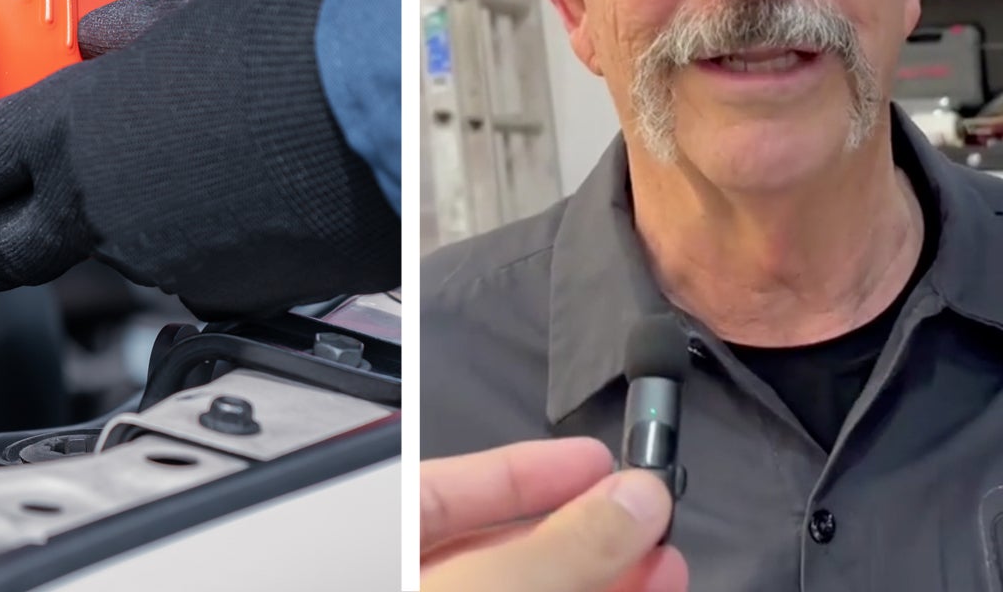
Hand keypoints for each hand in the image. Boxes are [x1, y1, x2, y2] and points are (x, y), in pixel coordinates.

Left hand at [0, 0, 397, 319]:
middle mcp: (98, 207)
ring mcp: (158, 261)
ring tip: (160, 182)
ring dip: (105, 234)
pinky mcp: (221, 296)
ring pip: (96, 263)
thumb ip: (140, 27)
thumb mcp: (210, 3)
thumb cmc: (305, 44)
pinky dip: (189, 252)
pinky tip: (229, 205)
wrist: (394, 116)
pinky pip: (181, 280)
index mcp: (72, 128)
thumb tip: (108, 32)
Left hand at [421, 438, 687, 591]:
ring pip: (527, 590)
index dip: (521, 471)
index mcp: (374, 549)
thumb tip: (634, 499)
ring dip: (602, 574)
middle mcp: (414, 581)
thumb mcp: (489, 586)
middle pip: (494, 547)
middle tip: (645, 515)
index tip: (593, 459)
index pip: (439, 489)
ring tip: (665, 564)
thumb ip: (559, 546)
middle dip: (580, 531)